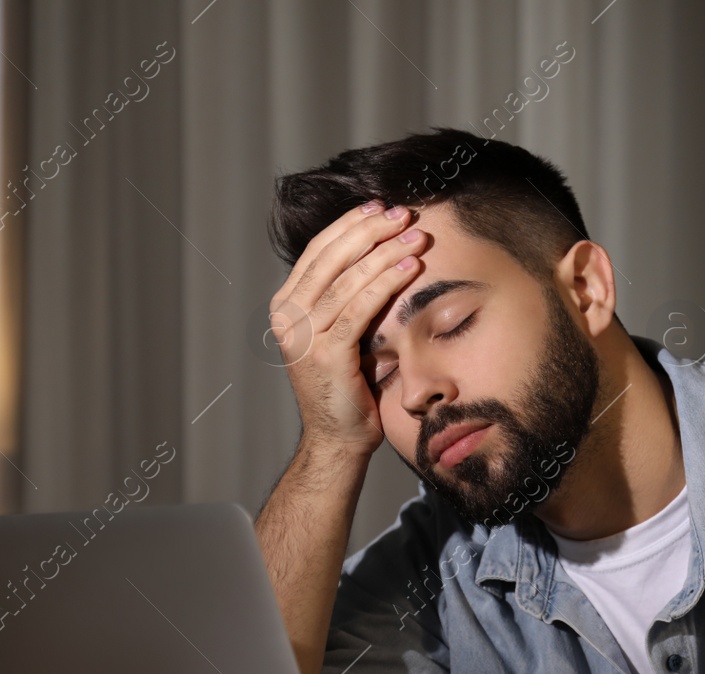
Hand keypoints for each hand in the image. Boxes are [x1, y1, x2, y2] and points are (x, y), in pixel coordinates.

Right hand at [267, 201, 428, 459]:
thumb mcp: (341, 331)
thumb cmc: (348, 385)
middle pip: (331, 257)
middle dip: (371, 230)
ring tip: (417, 237)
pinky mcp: (325, 354)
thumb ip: (345, 296)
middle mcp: (288, 316)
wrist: (339, 437)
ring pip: (347, 279)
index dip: (351, 224)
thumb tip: (379, 248)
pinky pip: (359, 309)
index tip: (382, 206)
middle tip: (404, 213)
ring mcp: (303, 336)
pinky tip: (411, 268)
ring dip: (385, 253)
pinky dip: (386, 284)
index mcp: (287, 305)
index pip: (319, 250)